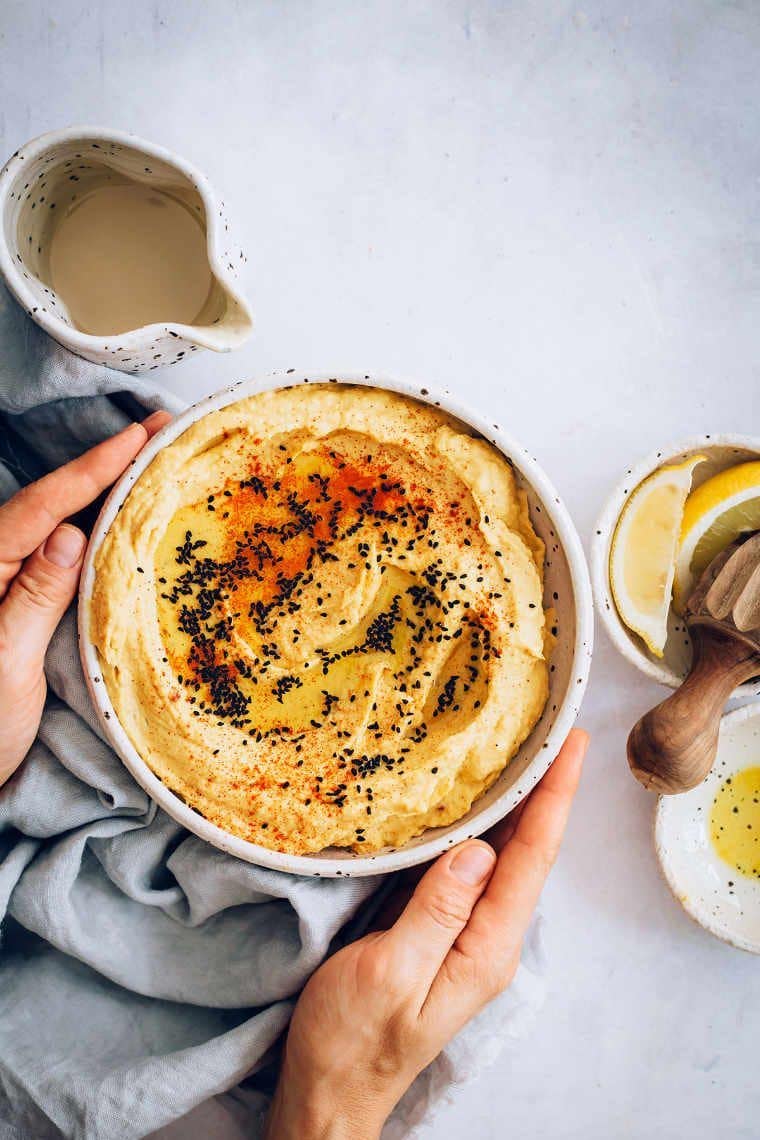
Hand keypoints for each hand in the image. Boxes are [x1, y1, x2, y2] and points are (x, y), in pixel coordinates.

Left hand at [0, 411, 170, 786]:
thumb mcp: (5, 664)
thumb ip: (33, 596)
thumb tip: (72, 533)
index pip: (44, 507)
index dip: (95, 467)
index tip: (139, 432)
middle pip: (51, 503)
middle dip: (104, 464)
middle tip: (155, 428)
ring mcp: (4, 583)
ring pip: (57, 524)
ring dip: (102, 491)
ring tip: (150, 460)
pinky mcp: (17, 603)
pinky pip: (57, 555)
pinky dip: (94, 529)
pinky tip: (122, 518)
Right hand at [265, 729, 588, 1139]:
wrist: (330, 1090)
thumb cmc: (353, 1041)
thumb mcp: (390, 973)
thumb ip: (436, 911)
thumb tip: (478, 849)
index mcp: (485, 948)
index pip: (531, 858)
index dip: (553, 797)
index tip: (570, 745)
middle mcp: (485, 937)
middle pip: (525, 850)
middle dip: (543, 788)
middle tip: (549, 727)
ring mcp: (462, 933)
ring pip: (499, 855)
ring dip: (514, 803)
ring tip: (520, 748)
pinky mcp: (435, 929)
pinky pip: (466, 867)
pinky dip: (475, 826)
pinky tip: (468, 800)